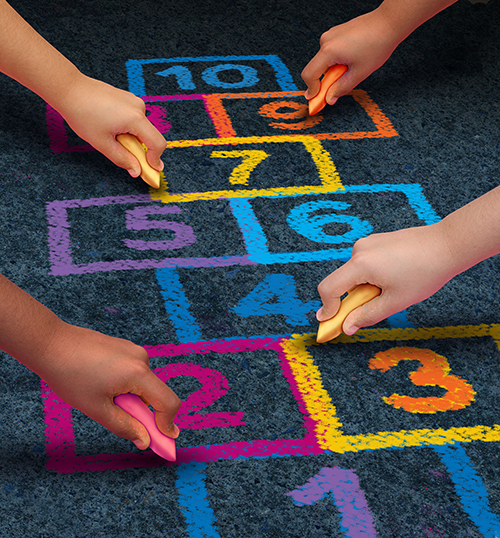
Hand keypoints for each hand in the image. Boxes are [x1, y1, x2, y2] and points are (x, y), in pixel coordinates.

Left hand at [39, 324, 180, 449]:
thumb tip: (144, 441)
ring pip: (143, 384)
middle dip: (142, 411)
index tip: (163, 442)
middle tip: (118, 419)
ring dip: (131, 398)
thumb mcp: (96, 409)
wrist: (51, 343)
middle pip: (155, 394)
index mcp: (138, 373)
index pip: (168, 403)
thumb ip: (125, 426)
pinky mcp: (125, 347)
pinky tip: (100, 383)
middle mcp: (141, 358)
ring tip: (100, 395)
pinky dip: (125, 385)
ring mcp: (134, 350)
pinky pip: (134, 373)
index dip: (168, 424)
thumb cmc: (70, 375)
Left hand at [57, 74, 166, 177]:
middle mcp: (138, 107)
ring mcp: (133, 101)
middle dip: (139, 149)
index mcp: (135, 118)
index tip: (151, 170)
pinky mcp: (127, 98)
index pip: (157, 144)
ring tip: (109, 136)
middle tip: (122, 153)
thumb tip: (136, 171)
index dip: (156, 159)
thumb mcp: (102, 143)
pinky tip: (109, 126)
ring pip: (141, 128)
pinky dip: (127, 128)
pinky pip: (134, 119)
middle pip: (149, 136)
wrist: (69, 88)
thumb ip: (122, 159)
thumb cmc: (82, 113)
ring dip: (131, 138)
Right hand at [302, 9, 400, 104]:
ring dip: (333, 70)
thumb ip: (341, 88)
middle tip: (341, 85)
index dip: (311, 89)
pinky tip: (352, 58)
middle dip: (326, 80)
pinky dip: (336, 61)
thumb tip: (329, 98)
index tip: (315, 99)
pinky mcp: (335, 33)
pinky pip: (329, 53)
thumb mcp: (359, 73)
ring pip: (324, 61)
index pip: (309, 75)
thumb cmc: (377, 44)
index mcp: (329, 50)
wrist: (388, 22)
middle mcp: (326, 41)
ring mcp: (330, 35)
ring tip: (353, 66)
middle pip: (316, 68)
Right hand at [316, 224, 456, 334]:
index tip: (329, 322)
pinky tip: (395, 277)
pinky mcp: (376, 241)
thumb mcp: (396, 301)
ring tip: (394, 288)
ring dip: (365, 287)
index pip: (329, 288)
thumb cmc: (425, 271)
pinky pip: (364, 264)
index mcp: (361, 264)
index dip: (327, 308)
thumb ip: (367, 315)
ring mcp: (367, 243)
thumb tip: (347, 327)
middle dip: (353, 299)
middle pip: (342, 281)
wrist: (447, 244)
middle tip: (377, 306)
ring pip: (354, 274)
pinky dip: (371, 276)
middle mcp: (359, 250)